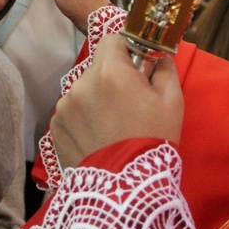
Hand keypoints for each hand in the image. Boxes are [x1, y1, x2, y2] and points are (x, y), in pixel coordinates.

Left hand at [50, 34, 182, 167]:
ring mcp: (65, 106)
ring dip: (96, 98)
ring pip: (84, 89)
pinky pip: (72, 111)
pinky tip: (98, 137)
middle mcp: (81, 83)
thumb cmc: (152, 140)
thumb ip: (164, 68)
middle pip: (98, 66)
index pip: (111, 39)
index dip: (125, 49)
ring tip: (112, 125)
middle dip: (112, 76)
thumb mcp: (172, 101)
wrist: (124, 189)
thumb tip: (158, 56)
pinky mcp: (56, 126)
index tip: (136, 66)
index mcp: (110, 71)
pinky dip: (83, 118)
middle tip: (129, 101)